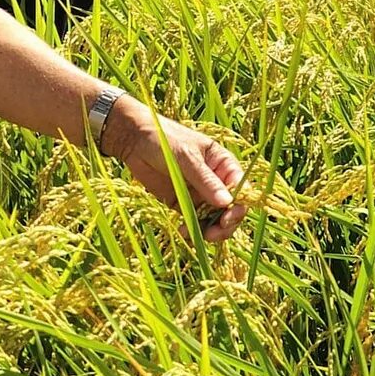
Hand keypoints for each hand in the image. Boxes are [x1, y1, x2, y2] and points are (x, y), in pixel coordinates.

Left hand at [101, 102, 247, 242]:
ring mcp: (201, 194)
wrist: (134, 140)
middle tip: (214, 234)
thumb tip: (227, 202)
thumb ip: (205, 180)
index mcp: (223, 164)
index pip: (241, 188)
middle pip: (231, 208)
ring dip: (211, 230)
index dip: (239, 206)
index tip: (228, 218)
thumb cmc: (164, 139)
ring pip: (215, 218)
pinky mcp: (184, 203)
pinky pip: (195, 221)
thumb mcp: (186, 157)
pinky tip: (185, 232)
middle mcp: (216, 181)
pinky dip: (193, 230)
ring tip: (200, 236)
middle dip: (226, 223)